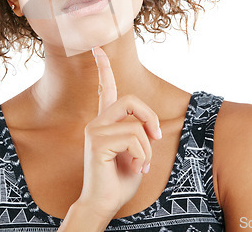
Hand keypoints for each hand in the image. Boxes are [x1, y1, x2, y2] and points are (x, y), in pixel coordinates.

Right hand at [76, 46, 161, 222]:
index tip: (97, 48)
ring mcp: (95, 130)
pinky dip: (142, 155)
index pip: (106, 87)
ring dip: (147, 148)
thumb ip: (140, 133)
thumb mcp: (137, 152)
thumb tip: (149, 126)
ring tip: (141, 164)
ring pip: (135, 125)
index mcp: (106, 121)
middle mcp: (98, 121)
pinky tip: (135, 168)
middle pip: (130, 99)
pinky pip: (133, 138)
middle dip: (149, 118)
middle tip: (155, 137)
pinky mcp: (97, 142)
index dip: (103, 67)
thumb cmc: (120, 179)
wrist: (104, 204)